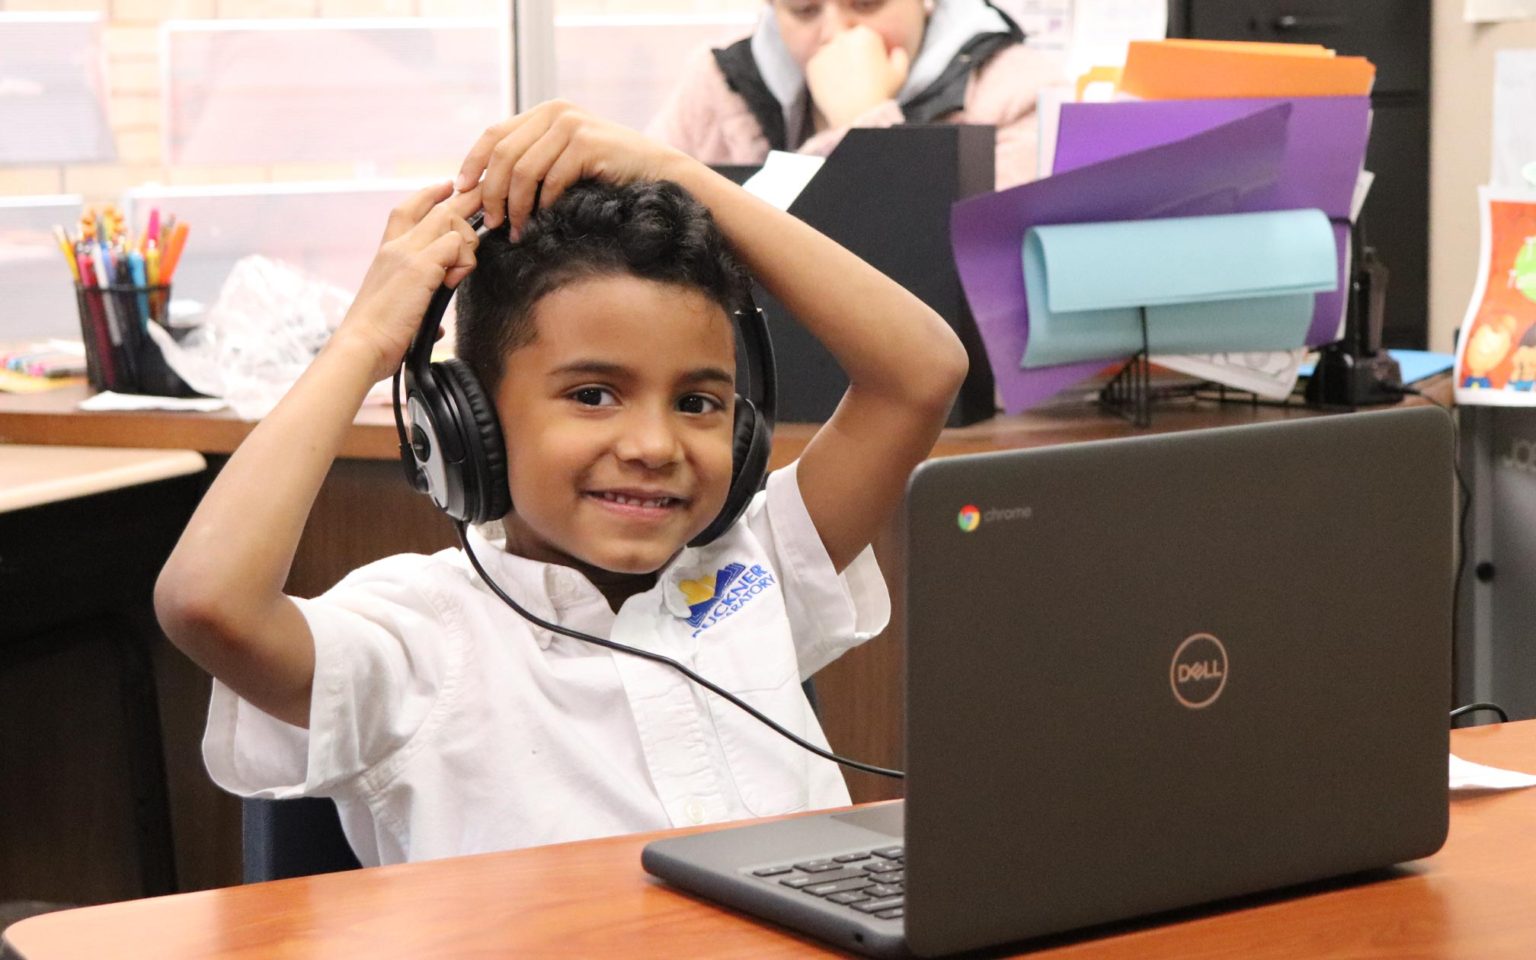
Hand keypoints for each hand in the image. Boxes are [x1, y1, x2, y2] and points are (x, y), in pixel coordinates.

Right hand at [334, 181, 480, 382]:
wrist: (361, 346)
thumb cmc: (379, 335)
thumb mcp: (400, 311)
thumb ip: (419, 307)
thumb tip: (438, 328)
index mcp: (386, 253)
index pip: (407, 210)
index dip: (428, 195)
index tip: (446, 186)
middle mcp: (395, 246)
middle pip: (437, 207)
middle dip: (467, 197)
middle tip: (486, 192)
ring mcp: (406, 253)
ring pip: (451, 221)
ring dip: (467, 244)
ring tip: (459, 272)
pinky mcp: (419, 266)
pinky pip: (455, 244)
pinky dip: (464, 261)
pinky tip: (454, 280)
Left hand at [454, 101, 688, 235]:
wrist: (660, 173)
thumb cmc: (611, 175)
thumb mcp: (566, 159)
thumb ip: (534, 160)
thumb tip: (484, 189)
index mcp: (545, 112)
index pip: (494, 134)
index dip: (472, 164)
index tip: (461, 192)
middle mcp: (556, 113)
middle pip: (503, 154)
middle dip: (491, 193)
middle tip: (490, 224)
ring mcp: (572, 126)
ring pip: (523, 171)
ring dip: (515, 207)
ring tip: (515, 231)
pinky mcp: (587, 145)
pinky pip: (551, 181)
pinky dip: (544, 206)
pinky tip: (544, 221)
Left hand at [805, 26, 909, 129]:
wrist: (857, 115)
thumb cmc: (880, 94)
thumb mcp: (900, 74)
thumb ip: (899, 56)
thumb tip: (894, 51)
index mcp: (865, 34)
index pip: (863, 37)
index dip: (868, 53)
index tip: (869, 68)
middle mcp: (843, 37)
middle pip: (844, 41)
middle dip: (848, 54)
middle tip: (854, 76)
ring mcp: (825, 50)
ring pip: (829, 53)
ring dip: (834, 63)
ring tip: (844, 84)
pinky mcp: (812, 64)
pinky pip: (817, 66)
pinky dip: (823, 75)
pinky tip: (833, 89)